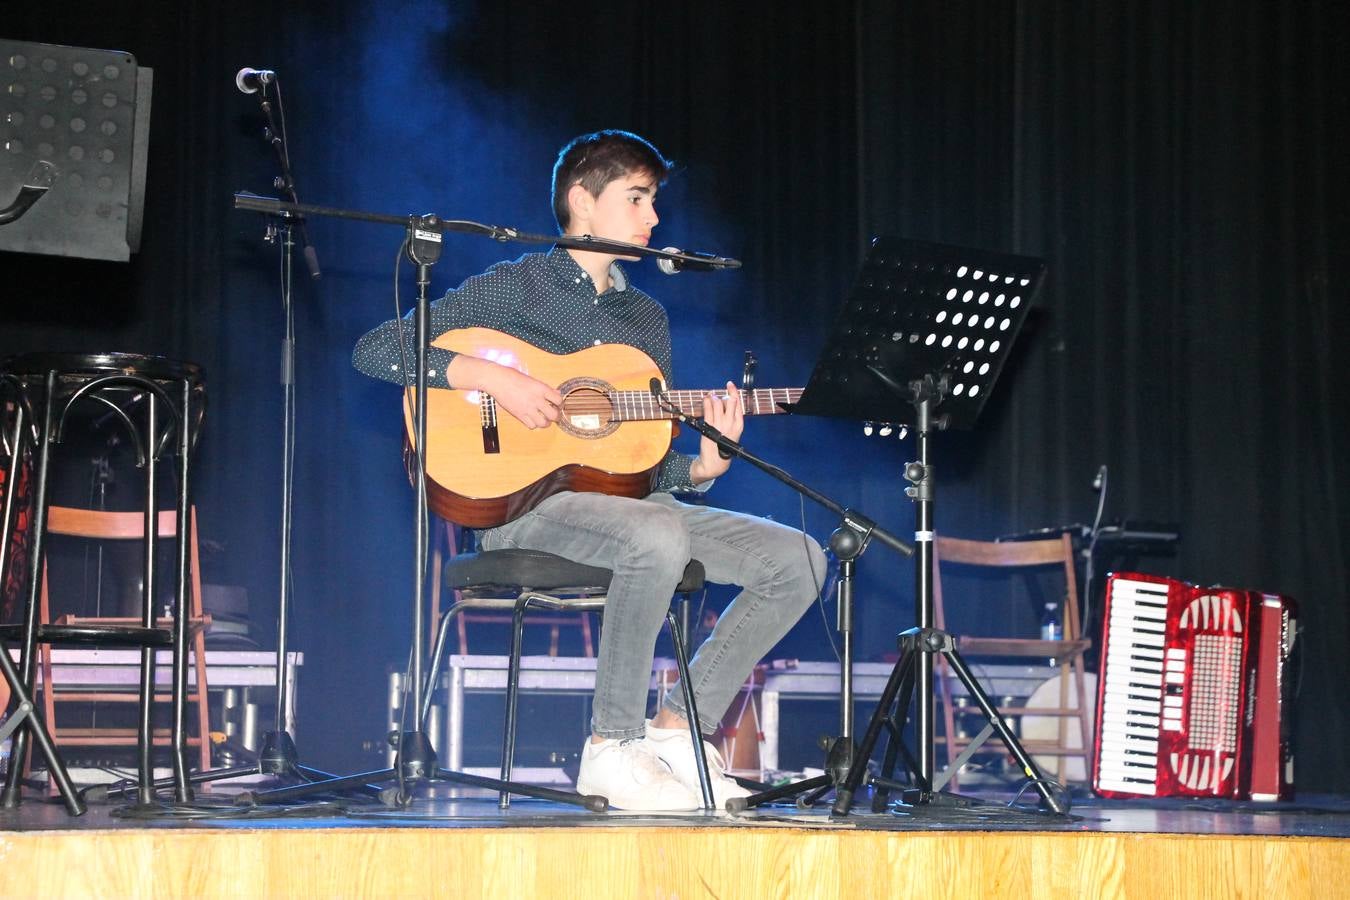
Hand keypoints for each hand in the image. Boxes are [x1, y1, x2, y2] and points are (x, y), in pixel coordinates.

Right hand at [447, 355, 561, 428]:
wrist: (497, 380)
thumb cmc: (513, 376)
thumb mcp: (532, 379)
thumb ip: (545, 388)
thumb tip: (556, 394)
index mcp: (541, 388)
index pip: (559, 400)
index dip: (560, 403)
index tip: (557, 404)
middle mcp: (536, 400)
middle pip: (554, 415)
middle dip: (556, 416)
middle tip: (553, 414)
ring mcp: (528, 408)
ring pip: (544, 423)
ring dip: (545, 422)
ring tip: (543, 418)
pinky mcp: (519, 415)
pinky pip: (531, 426)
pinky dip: (533, 424)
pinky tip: (532, 419)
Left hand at [689, 380, 743, 481]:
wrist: (715, 461)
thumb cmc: (724, 446)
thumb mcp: (733, 432)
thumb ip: (732, 418)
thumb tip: (726, 401)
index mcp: (739, 424)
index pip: (738, 404)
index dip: (734, 392)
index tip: (729, 384)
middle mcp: (731, 423)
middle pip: (729, 401)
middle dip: (723, 395)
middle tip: (718, 395)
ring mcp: (720, 425)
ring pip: (718, 403)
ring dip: (713, 397)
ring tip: (710, 397)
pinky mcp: (709, 426)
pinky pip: (708, 409)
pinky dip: (706, 401)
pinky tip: (705, 399)